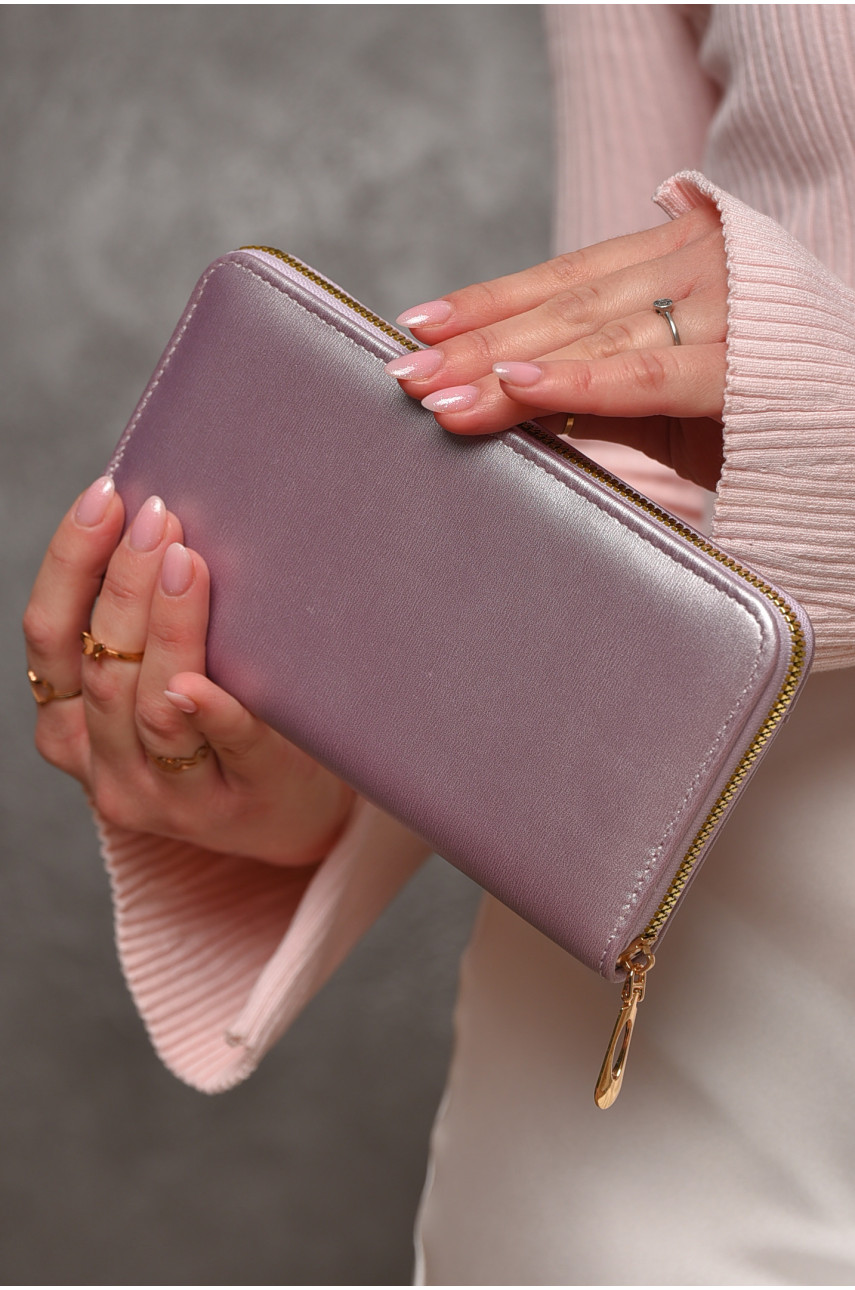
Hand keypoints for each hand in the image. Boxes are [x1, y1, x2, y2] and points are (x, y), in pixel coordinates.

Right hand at [24, 478, 354, 864]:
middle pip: (100, 666)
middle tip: (159, 516)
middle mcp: (106, 765)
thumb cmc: (217, 724)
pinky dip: (212, 711)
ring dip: (167, 628)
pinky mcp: (232, 806)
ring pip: (151, 706)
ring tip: (190, 562)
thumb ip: (141, 622)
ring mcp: (166, 795)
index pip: (47, 636)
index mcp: (69, 724)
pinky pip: (223, 749)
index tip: (106, 496)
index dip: (70, 562)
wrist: (289, 814)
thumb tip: (157, 512)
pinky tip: (201, 683)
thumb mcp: (156, 678)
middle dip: (125, 581)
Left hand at [386, 203, 726, 490]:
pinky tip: (515, 388)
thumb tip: (509, 396)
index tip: (418, 326)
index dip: (488, 303)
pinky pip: (645, 375)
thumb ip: (598, 387)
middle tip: (406, 373)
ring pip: (591, 337)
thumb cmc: (771, 414)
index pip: (566, 278)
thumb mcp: (671, 397)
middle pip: (565, 307)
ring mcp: (726, 305)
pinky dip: (577, 380)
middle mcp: (700, 264)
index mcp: (682, 255)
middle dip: (477, 344)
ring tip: (439, 399)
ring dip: (504, 369)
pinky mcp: (743, 368)